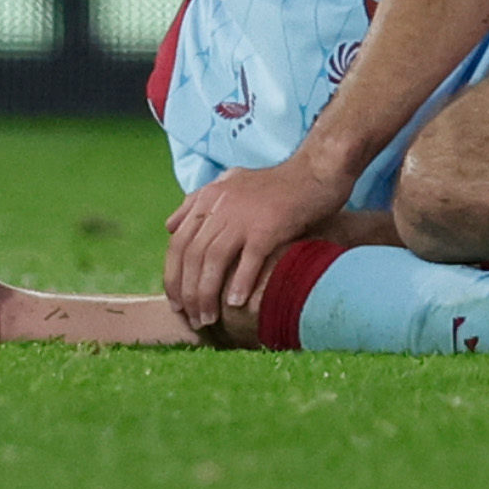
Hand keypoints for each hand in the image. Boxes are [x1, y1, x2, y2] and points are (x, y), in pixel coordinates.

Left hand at [163, 156, 350, 337]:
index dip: (173, 276)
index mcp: (209, 197)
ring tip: (209, 318)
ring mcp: (245, 214)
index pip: (178, 242)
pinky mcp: (270, 225)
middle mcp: (221, 204)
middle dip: (187, 292)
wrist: (317, 170)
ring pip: (213, 260)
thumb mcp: (230, 183)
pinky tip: (236, 304)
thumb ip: (199, 202)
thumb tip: (171, 226)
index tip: (177, 303)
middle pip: (192, 255)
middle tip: (192, 318)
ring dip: (207, 294)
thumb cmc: (277, 183)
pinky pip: (249, 259)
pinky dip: (239, 283)